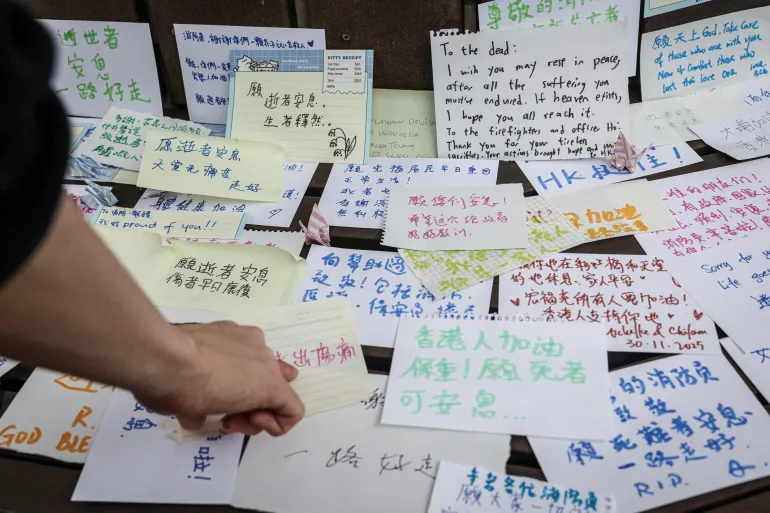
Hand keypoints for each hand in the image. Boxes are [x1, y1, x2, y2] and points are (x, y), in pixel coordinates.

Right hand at [132, 321, 304, 435]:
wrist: (169, 361)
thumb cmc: (165, 369)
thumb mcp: (179, 382)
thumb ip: (191, 394)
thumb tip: (193, 415)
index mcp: (229, 340)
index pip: (248, 364)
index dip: (237, 392)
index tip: (215, 405)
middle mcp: (252, 347)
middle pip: (262, 381)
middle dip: (245, 406)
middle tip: (224, 417)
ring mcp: (265, 365)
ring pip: (276, 396)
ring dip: (255, 417)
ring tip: (231, 421)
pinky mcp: (273, 387)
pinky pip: (292, 411)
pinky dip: (277, 425)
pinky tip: (253, 424)